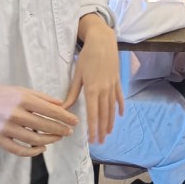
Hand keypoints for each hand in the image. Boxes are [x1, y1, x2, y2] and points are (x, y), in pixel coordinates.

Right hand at [0, 83, 78, 156]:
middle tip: (69, 131)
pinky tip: (42, 148)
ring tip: (58, 138)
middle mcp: (15, 114)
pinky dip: (33, 151)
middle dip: (61, 129)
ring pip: (34, 140)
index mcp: (22, 99)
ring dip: (50, 140)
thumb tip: (61, 104)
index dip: (65, 117)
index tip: (74, 121)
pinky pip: (19, 150)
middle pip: (45, 126)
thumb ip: (41, 97)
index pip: (50, 110)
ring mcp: (5, 129)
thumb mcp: (19, 90)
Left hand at [64, 14, 123, 144]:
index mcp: (92, 89)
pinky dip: (120, 107)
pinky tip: (121, 115)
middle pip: (104, 114)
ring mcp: (112, 86)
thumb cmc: (87, 57)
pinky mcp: (117, 81)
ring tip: (109, 133)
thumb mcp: (77, 75)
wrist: (103, 42)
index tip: (93, 139)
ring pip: (112, 108)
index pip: (92, 113)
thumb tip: (64, 108)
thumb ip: (72, 93)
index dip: (93, 127)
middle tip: (100, 141)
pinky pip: (119, 97)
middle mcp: (104, 90)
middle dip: (102, 129)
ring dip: (110, 122)